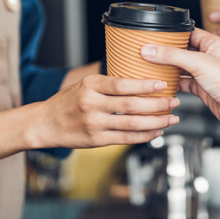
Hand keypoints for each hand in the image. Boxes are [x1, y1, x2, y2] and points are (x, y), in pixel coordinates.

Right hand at [31, 74, 180, 147]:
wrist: (45, 123)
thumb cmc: (67, 102)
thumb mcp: (84, 84)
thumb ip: (108, 83)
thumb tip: (139, 78)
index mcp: (90, 86)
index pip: (122, 84)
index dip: (144, 85)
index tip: (162, 84)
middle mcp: (91, 104)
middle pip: (131, 105)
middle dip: (157, 104)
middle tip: (174, 101)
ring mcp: (94, 123)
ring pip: (131, 124)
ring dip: (155, 122)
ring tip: (171, 118)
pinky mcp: (96, 140)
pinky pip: (125, 139)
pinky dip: (144, 136)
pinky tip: (156, 132)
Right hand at [140, 28, 219, 128]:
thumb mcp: (198, 63)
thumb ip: (172, 56)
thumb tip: (151, 50)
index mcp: (214, 43)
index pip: (189, 32)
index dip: (172, 33)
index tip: (155, 35)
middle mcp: (210, 57)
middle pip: (183, 50)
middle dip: (167, 51)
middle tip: (150, 50)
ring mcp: (206, 73)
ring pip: (182, 67)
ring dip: (168, 67)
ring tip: (151, 65)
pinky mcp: (202, 88)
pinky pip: (184, 82)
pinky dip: (173, 83)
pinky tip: (162, 82)